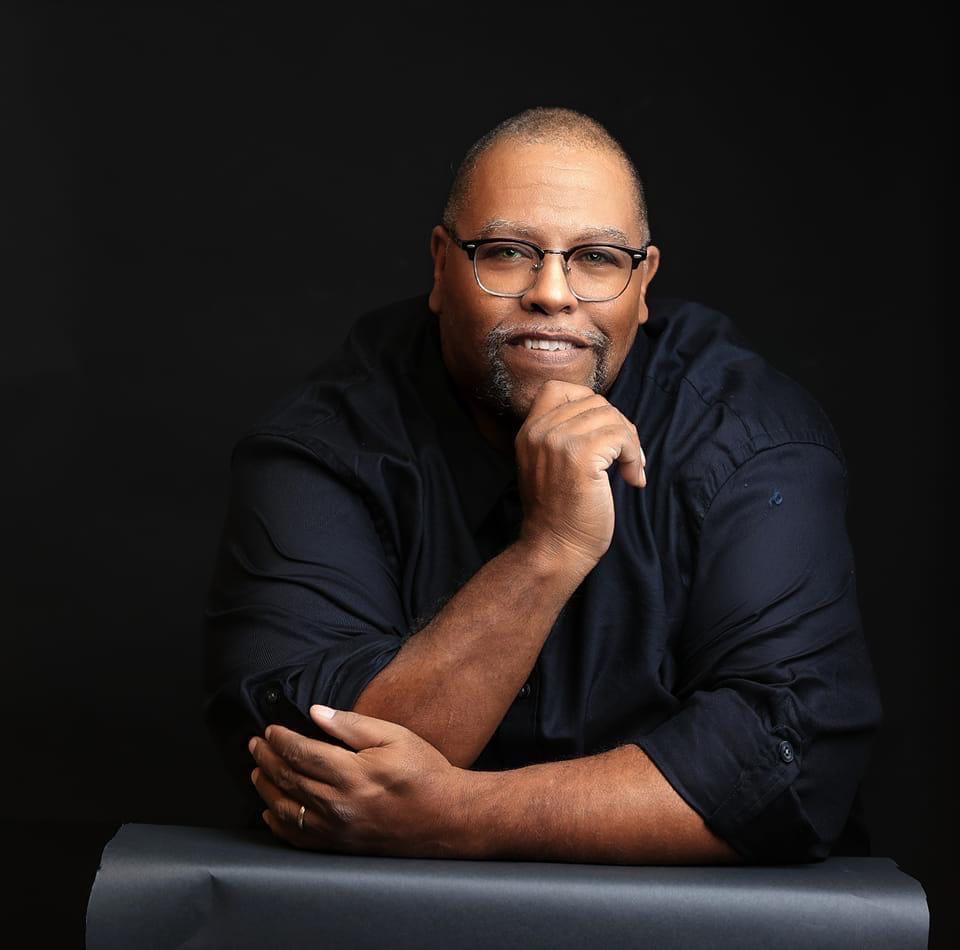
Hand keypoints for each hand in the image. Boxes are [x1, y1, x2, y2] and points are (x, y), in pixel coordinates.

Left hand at [249, 705, 460, 856]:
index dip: (280, 739)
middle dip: (267, 759)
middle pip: (288, 779)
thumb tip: (315, 713)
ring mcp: (338, 829)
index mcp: (351, 773)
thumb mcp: (394, 736)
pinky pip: (299, 838)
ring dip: (266, 788)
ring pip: (287, 809)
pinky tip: (271, 811)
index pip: (301, 753)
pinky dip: (279, 824)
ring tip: (257, 770)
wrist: (446, 817)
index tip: (270, 729)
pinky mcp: (341, 846)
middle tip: (254, 744)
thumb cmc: (424, 772)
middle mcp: (339, 804)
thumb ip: (352, 725)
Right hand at [515, 379, 646, 568]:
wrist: (555, 548)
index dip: (588, 403)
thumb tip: (608, 415)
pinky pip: (622, 437)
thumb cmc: (561, 513)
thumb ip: (563, 435)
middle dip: (618, 426)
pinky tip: (632, 479)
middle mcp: (540, 431)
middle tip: (625, 458)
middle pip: (595, 402)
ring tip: (629, 471)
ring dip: (630, 444)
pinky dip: (635, 457)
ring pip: (611, 417)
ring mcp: (558, 441)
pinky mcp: (581, 456)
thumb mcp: (548, 465)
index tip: (601, 433)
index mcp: (529, 431)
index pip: (558, 388)